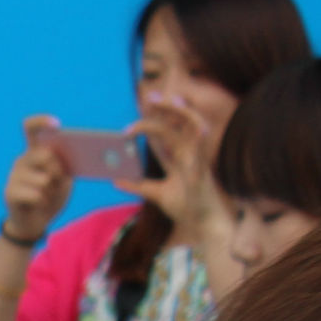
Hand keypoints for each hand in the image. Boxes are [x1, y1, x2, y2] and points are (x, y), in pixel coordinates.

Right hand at [3, 115, 72, 245]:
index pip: (31, 128)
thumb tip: (59, 162)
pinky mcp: (9, 192)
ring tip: (47, 196)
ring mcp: (13, 176)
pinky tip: (39, 205)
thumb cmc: (52, 196)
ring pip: (43, 179)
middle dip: (58, 170)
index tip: (56, 124)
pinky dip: (44, 202)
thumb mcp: (64, 179)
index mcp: (35, 151)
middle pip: (45, 155)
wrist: (35, 223)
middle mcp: (22, 160)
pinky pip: (36, 195)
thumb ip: (62, 166)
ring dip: (51, 191)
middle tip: (57, 181)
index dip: (41, 122)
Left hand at [123, 95, 221, 234]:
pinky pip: (201, 150)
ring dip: (177, 113)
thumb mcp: (157, 194)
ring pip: (190, 126)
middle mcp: (188, 153)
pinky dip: (197, 137)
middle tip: (149, 96)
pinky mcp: (202, 170)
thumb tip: (115, 180)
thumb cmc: (187, 207)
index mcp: (178, 156)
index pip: (164, 132)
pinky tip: (196, 127)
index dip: (153, 117)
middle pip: (178, 123)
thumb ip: (138, 185)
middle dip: (165, 107)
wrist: (204, 224)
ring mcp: (196, 159)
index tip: (142, 104)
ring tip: (163, 103)